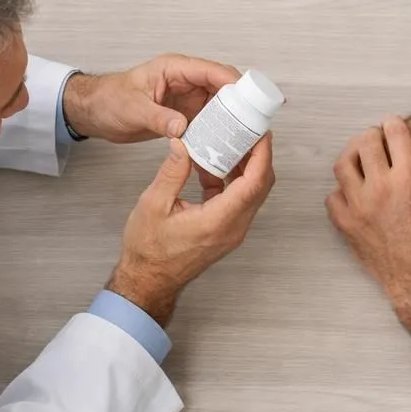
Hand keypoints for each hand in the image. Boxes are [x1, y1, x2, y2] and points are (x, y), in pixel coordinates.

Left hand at [64, 55, 238, 143]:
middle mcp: (186, 81)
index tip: (249, 101)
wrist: (95, 112)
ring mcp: (187, 97)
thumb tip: (182, 128)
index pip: (212, 71)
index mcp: (175, 69)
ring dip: (230, 119)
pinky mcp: (185, 114)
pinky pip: (208, 120)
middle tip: (254, 124)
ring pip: (219, 106)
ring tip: (244, 137)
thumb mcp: (132, 109)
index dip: (233, 84)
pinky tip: (224, 144)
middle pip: (223, 87)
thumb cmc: (109, 100)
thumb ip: (158, 118)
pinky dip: (217, 131)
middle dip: (239, 104)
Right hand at [108, 135, 274, 325]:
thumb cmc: (149, 250)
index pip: (254, 182)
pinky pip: (238, 201)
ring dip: (244, 167)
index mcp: (218, 221)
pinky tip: (210, 168)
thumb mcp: (154, 204)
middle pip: (260, 186)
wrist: (148, 280)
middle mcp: (233, 228)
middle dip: (257, 155)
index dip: (262, 154)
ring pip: (251, 193)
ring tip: (229, 144)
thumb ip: (172, 171)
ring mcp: (232, 232)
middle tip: (247, 131)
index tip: (260, 132)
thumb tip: (182, 142)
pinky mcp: (226, 232)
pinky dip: (230, 181)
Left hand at [326, 117, 410, 293]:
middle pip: (365, 142)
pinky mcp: (345, 223)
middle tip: (377, 140)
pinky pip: (333, 196)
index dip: (394, 126)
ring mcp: (358, 206)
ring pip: (343, 164)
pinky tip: (355, 192)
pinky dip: (343, 190)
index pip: (394, 133)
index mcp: (408, 179)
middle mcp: (380, 189)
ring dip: (353, 157)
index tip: (393, 127)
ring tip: (362, 161)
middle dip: (373, 135)